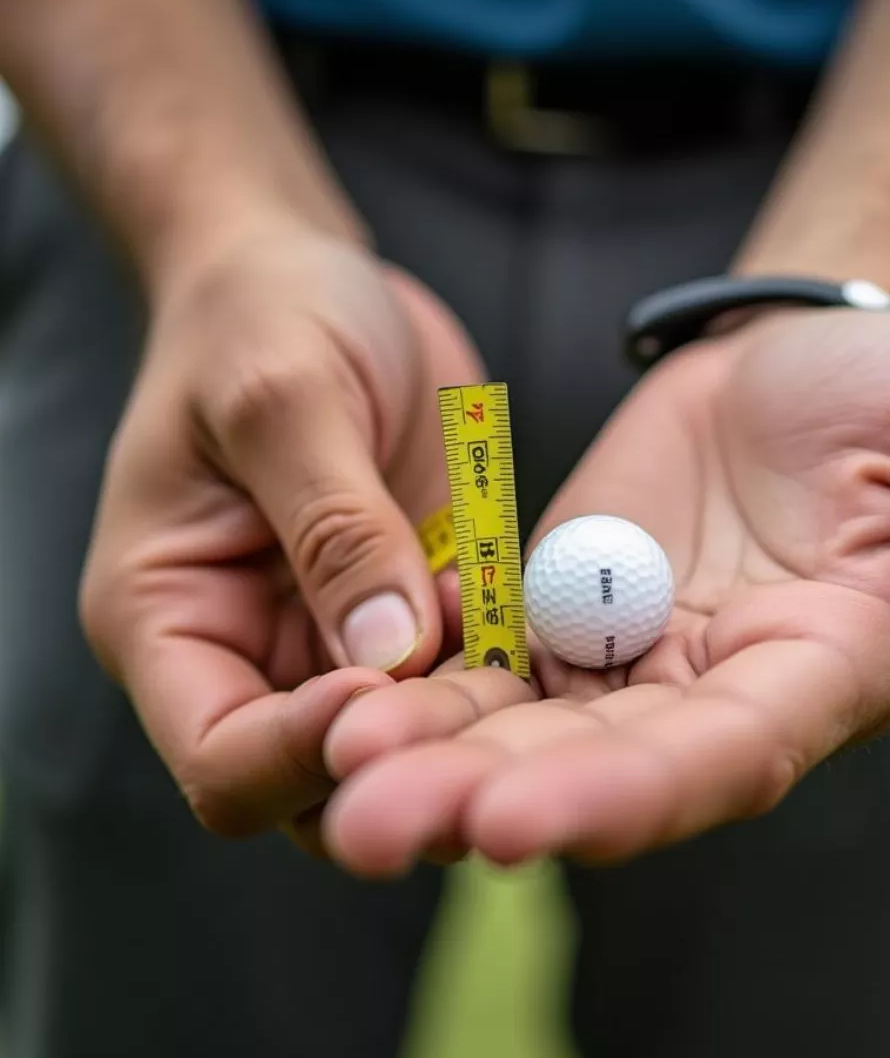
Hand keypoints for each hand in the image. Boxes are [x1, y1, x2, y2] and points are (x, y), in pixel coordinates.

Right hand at [80, 227, 483, 847]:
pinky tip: (548, 628)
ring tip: (530, 676)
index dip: (299, 751)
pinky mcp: (419, 608)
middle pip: (322, 780)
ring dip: (473, 723)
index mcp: (173, 618)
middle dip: (405, 762)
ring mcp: (341, 637)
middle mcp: (256, 651)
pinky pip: (468, 672)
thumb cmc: (259, 316)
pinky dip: (507, 665)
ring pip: (410, 741)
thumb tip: (388, 654)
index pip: (222, 756)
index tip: (381, 685)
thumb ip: (334, 527)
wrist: (313, 277)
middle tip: (487, 724)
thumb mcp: (283, 398)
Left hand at [319, 308, 889, 875]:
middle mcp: (719, 697)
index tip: (526, 821)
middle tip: (370, 828)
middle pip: (602, 770)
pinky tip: (336, 704)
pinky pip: (487, 676)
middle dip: (490, 803)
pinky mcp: (564, 626)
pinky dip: (420, 695)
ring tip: (328, 777)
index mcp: (821, 673)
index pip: (727, 755)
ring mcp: (633, 670)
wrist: (794, 369)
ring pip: (526, 735)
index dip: (633, 791)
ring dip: (429, 763)